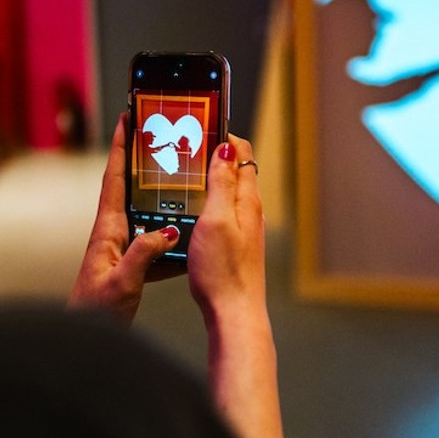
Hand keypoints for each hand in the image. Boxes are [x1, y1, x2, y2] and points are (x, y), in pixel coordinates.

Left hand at [68, 113, 182, 323]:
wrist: (81, 338)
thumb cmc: (95, 312)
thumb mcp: (122, 282)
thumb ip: (144, 254)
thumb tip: (168, 231)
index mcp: (107, 231)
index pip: (114, 179)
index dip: (121, 148)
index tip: (127, 119)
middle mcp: (112, 234)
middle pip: (129, 188)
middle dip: (142, 161)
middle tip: (161, 137)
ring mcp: (120, 248)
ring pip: (145, 213)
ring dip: (161, 196)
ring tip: (183, 180)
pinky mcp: (129, 265)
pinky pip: (154, 241)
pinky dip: (171, 235)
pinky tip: (190, 237)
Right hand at [187, 135, 266, 321]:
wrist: (233, 313)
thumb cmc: (222, 272)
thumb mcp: (216, 220)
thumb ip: (222, 184)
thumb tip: (227, 149)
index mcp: (247, 201)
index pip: (242, 155)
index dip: (224, 136)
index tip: (204, 124)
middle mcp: (250, 212)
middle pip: (236, 171)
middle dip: (216, 153)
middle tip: (190, 143)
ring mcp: (244, 229)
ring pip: (229, 192)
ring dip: (211, 177)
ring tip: (188, 170)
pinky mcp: (235, 245)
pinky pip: (223, 212)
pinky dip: (210, 201)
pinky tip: (193, 209)